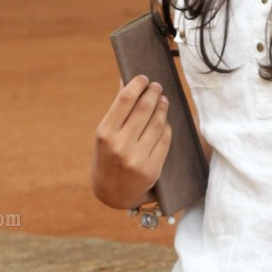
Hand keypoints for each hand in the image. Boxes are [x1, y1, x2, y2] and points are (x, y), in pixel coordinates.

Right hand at [91, 75, 171, 208]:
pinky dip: (166, 127)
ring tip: (163, 100)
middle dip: (153, 94)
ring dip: (162, 108)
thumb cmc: (108, 157)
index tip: (143, 78)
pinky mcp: (152, 169)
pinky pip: (164, 140)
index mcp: (105, 133)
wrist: (112, 193)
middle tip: (157, 86)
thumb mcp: (106, 134)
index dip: (137, 85)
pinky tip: (165, 121)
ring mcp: (137, 158)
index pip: (125, 100)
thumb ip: (117, 109)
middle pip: (144, 109)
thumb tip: (126, 80)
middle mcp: (120, 145)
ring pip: (157, 124)